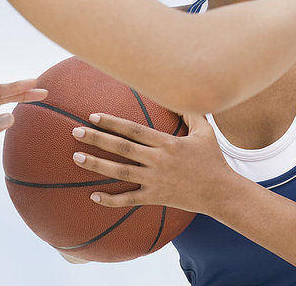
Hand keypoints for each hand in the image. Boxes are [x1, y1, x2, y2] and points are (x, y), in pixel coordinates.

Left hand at [71, 113, 232, 214]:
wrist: (220, 192)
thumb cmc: (212, 159)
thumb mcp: (205, 132)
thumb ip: (191, 113)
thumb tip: (179, 95)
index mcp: (167, 142)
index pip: (134, 130)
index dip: (113, 122)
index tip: (93, 116)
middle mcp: (158, 160)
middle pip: (122, 148)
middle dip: (97, 139)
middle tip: (75, 132)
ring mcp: (155, 180)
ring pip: (120, 172)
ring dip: (97, 165)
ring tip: (76, 157)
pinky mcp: (156, 197)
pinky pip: (130, 199)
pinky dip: (111, 200)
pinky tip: (93, 196)